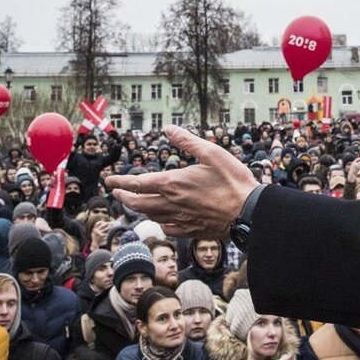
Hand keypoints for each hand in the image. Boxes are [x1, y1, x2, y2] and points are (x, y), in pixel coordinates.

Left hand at [105, 125, 257, 237]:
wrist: (249, 212)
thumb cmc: (233, 181)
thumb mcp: (212, 153)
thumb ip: (188, 141)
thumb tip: (169, 130)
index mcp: (173, 183)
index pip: (137, 183)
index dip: (120, 182)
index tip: (110, 181)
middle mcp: (171, 203)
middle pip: (138, 203)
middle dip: (124, 197)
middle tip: (117, 193)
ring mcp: (180, 219)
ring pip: (150, 216)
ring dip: (139, 208)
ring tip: (137, 203)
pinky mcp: (190, 230)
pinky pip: (166, 227)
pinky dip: (158, 221)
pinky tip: (162, 218)